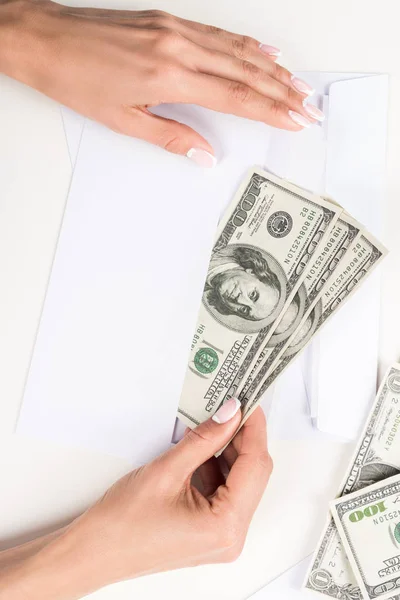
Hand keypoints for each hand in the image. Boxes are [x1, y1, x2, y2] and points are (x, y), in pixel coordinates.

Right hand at [0, 401, 271, 599]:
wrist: (93, 552)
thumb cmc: (121, 526)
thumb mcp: (167, 471)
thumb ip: (204, 439)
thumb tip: (228, 414)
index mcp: (226, 527)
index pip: (256, 466)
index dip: (253, 429)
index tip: (249, 402)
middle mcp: (229, 536)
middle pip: (251, 474)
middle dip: (240, 438)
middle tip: (231, 406)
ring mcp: (220, 535)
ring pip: (238, 480)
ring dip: (227, 451)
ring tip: (213, 422)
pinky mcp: (208, 530)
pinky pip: (223, 490)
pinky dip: (215, 466)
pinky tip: (201, 446)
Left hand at [1, 0, 322, 164]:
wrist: (46, 39)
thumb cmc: (77, 79)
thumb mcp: (124, 120)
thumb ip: (171, 137)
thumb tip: (204, 155)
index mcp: (169, 77)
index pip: (234, 97)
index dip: (270, 110)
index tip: (295, 120)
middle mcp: (177, 47)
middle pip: (244, 72)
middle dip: (282, 92)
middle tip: (308, 106)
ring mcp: (174, 29)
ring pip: (236, 49)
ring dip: (271, 69)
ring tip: (297, 84)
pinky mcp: (167, 20)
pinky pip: (217, 33)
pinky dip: (244, 44)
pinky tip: (262, 53)